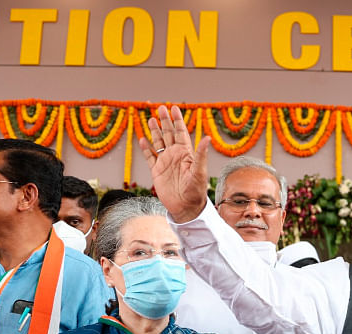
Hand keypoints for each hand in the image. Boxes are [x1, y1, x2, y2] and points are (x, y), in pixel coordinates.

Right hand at [138, 105, 211, 223]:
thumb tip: (208, 137)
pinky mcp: (157, 172)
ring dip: (155, 131)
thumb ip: (201, 154)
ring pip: (159, 143)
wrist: (185, 207)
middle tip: (161, 107)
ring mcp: (165, 163)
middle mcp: (175, 155)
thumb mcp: (200, 172)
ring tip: (151, 119)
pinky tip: (143, 139)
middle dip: (165, 121)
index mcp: (186, 153)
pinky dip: (146, 148)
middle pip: (169, 134)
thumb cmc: (196, 191)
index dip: (177, 120)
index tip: (174, 108)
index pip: (181, 132)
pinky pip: (150, 157)